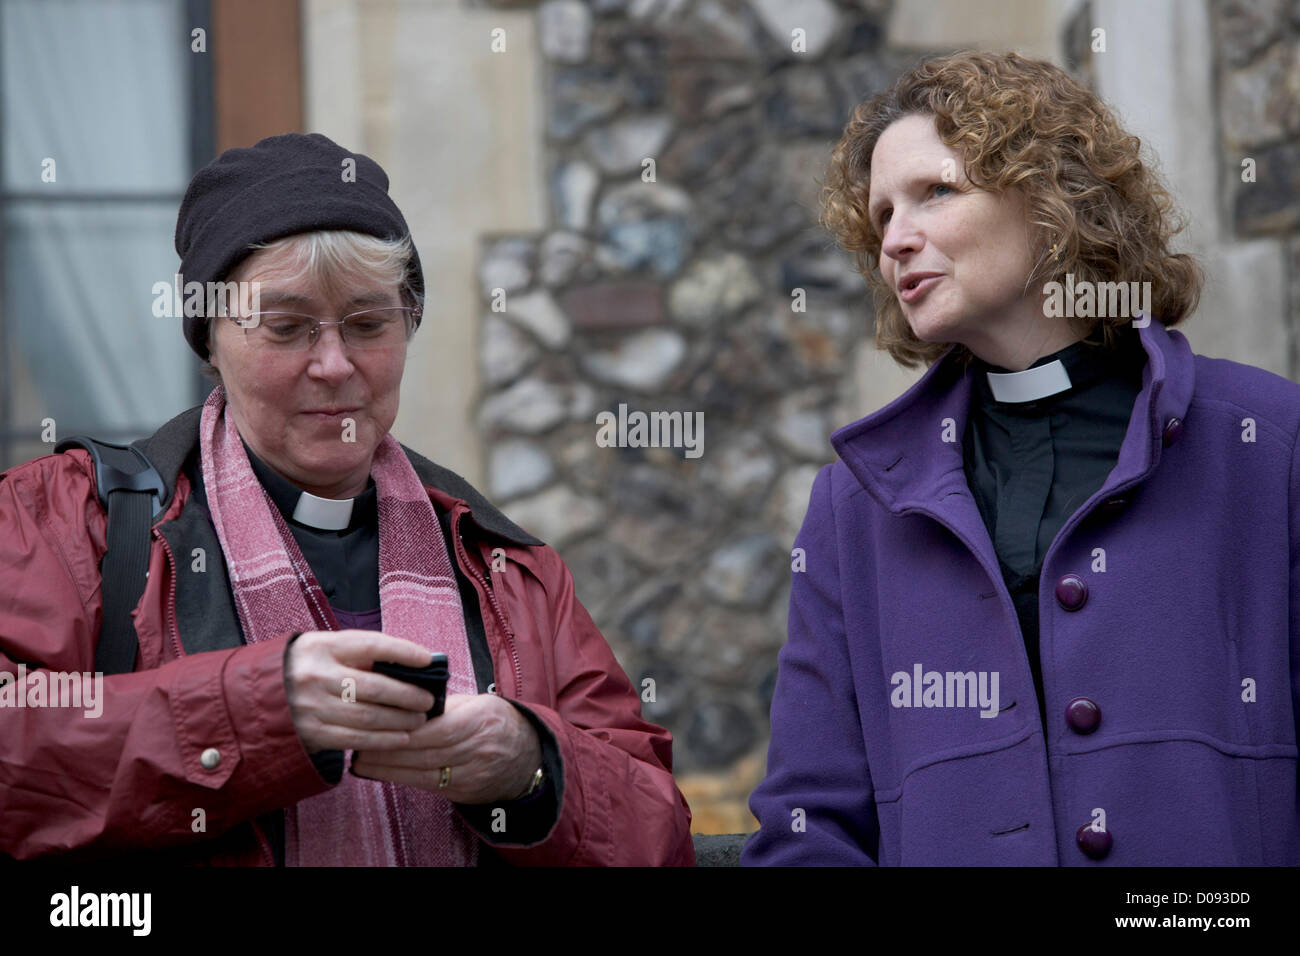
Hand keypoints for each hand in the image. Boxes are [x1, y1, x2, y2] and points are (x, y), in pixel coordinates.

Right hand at [284, 630, 438, 753]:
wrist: (254, 693)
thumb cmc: (306, 666)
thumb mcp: (326, 648)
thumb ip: (361, 654)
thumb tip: (410, 667)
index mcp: (324, 646)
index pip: (373, 645)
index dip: (404, 652)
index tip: (428, 659)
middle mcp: (316, 675)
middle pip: (375, 687)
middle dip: (408, 695)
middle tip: (427, 701)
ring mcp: (312, 706)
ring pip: (368, 716)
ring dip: (400, 720)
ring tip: (419, 720)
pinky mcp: (311, 732)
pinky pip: (354, 739)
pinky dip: (383, 740)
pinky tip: (400, 738)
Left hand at [352, 693, 542, 804]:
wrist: (525, 755)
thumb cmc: (494, 721)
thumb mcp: (476, 702)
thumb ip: (444, 704)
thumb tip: (403, 698)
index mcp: (481, 719)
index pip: (439, 728)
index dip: (406, 730)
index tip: (378, 726)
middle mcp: (478, 749)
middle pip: (426, 753)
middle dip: (389, 751)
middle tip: (358, 746)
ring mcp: (472, 774)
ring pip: (423, 773)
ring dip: (389, 768)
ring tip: (362, 761)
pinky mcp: (464, 792)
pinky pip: (428, 786)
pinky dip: (402, 779)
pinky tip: (383, 772)